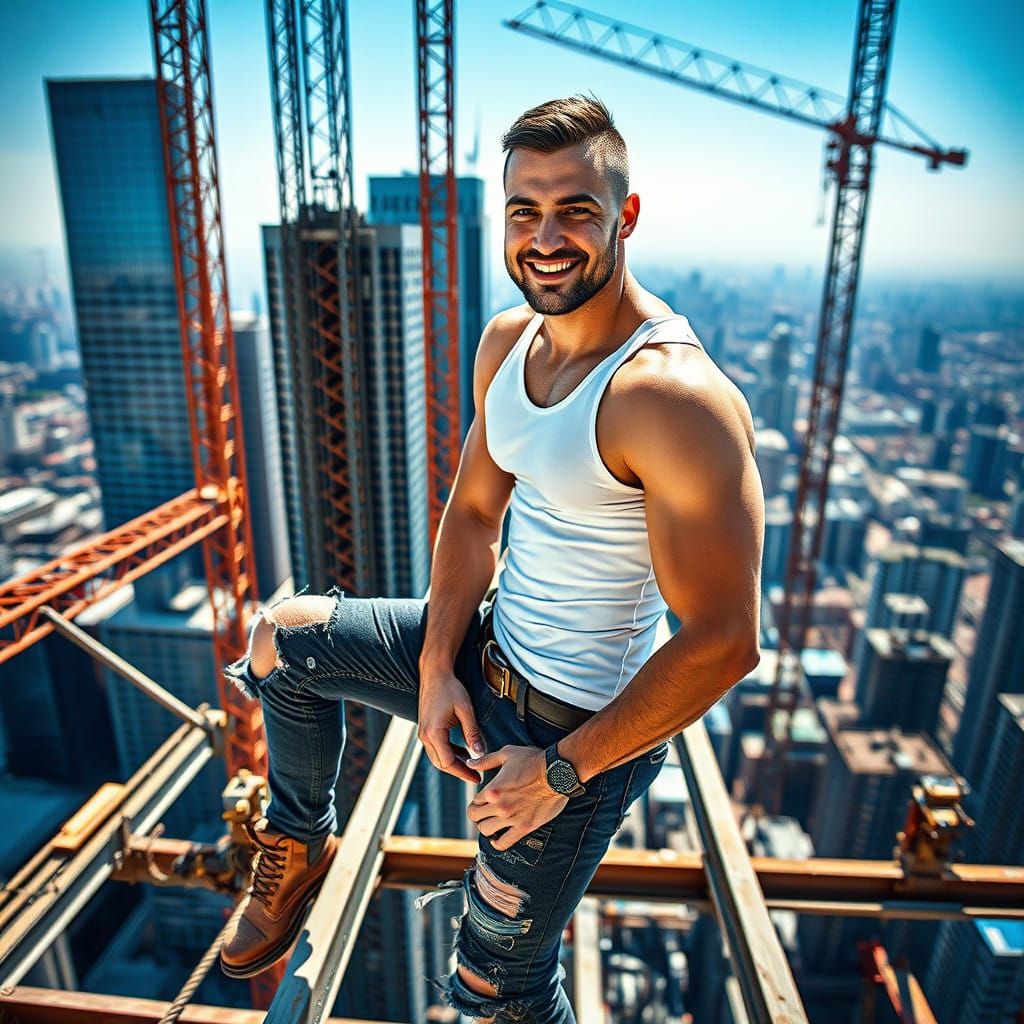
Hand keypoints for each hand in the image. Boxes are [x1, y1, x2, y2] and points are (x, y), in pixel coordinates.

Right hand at [418, 667, 486, 783]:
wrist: (434, 674)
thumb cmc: (450, 688)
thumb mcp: (465, 710)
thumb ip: (472, 732)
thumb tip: (480, 753)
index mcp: (434, 732)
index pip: (447, 762)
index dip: (463, 772)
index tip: (477, 777)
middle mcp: (425, 736)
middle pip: (441, 763)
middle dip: (458, 772)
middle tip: (476, 777)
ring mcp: (423, 733)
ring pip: (437, 757)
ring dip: (453, 763)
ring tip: (471, 768)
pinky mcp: (426, 729)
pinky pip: (436, 748)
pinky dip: (449, 753)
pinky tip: (462, 752)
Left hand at [465, 745, 568, 851]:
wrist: (557, 773)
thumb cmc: (533, 760)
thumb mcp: (507, 754)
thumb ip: (486, 761)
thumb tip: (469, 763)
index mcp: (493, 789)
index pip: (474, 801)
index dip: (478, 800)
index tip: (484, 798)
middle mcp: (499, 806)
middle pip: (476, 818)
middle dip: (478, 814)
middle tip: (485, 811)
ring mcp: (512, 818)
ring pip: (486, 831)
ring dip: (487, 826)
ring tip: (492, 822)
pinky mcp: (525, 827)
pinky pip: (504, 843)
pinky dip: (498, 843)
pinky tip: (498, 837)